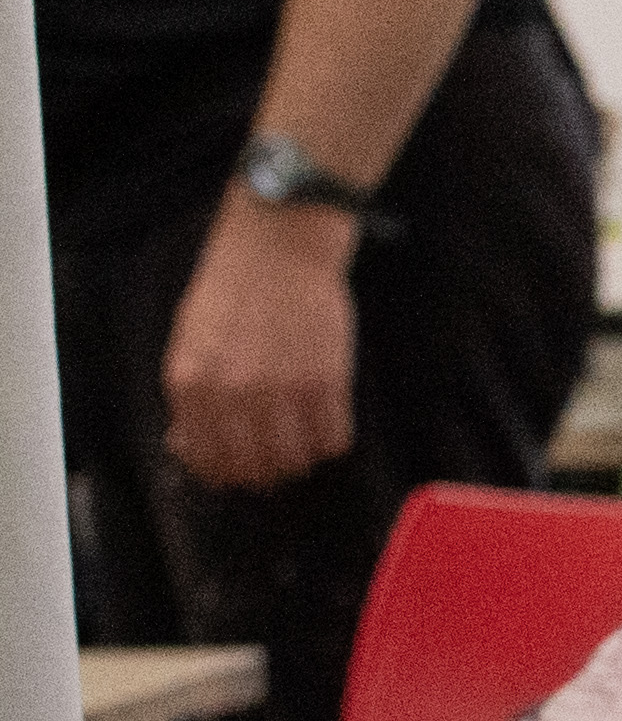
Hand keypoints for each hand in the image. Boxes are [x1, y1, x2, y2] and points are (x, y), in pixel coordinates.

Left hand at [165, 207, 357, 494]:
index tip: (237, 470)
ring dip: (299, 458)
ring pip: (296, 459)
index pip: (208, 458)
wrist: (278, 248)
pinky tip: (324, 421)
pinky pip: (333, 438)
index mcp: (190, 383)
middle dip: (264, 471)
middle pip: (254, 466)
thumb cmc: (232, 289)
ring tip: (300, 440)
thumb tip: (191, 445)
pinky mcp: (327, 382)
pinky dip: (330, 440)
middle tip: (273, 460)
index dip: (224, 472)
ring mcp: (282, 390)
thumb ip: (189, 395)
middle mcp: (233, 393)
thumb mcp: (189, 341)